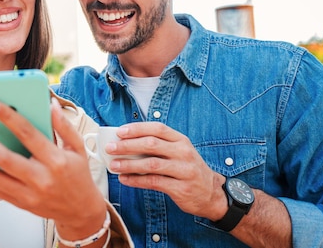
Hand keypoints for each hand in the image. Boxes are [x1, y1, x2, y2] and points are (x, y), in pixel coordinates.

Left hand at [0, 97, 107, 239]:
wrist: (80, 211)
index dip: (6, 115)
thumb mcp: (78, 147)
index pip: (27, 133)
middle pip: (3, 156)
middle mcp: (41, 178)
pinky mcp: (20, 203)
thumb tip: (50, 104)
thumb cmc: (78, 175)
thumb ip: (64, 125)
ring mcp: (29, 194)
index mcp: (56, 160)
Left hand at [106, 122, 226, 220]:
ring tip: (114, 165)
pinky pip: (153, 182)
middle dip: (127, 145)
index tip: (120, 132)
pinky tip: (125, 179)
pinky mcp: (181, 188)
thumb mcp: (179, 152)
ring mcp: (184, 170)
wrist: (211, 194)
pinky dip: (136, 180)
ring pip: (150, 164)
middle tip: (110, 148)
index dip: (137, 129)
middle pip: (151, 144)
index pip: (157, 128)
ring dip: (129, 164)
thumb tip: (126, 143)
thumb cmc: (188, 169)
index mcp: (181, 140)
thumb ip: (158, 146)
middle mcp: (184, 152)